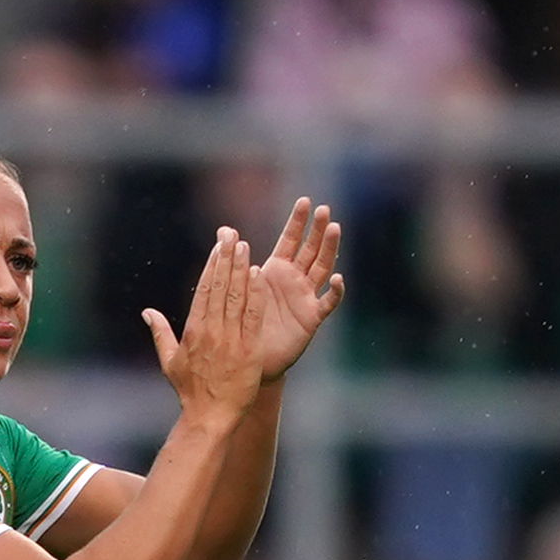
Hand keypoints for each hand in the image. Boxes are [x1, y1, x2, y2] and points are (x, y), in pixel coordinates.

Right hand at [145, 229, 264, 422]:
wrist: (210, 416)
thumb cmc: (190, 392)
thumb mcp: (169, 362)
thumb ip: (160, 333)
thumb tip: (147, 312)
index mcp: (194, 330)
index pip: (204, 289)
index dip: (213, 264)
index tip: (219, 244)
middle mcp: (211, 331)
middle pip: (220, 286)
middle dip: (226, 258)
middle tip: (232, 234)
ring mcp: (231, 339)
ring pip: (236, 296)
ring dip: (241, 269)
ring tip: (246, 246)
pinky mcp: (249, 350)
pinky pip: (253, 317)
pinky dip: (255, 295)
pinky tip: (259, 275)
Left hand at [251, 197, 344, 381]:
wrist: (251, 358)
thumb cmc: (244, 322)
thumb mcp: (238, 287)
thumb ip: (234, 258)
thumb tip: (222, 229)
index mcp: (276, 270)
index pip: (290, 239)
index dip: (297, 221)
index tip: (304, 201)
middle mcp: (294, 280)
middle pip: (310, 249)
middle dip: (317, 229)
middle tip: (325, 210)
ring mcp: (305, 297)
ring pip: (321, 268)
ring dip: (329, 250)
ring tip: (334, 229)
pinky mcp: (311, 317)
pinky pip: (327, 303)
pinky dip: (334, 291)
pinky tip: (337, 279)